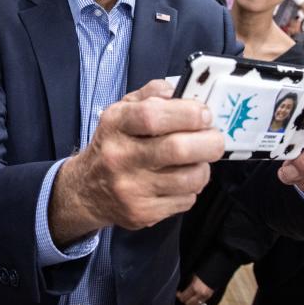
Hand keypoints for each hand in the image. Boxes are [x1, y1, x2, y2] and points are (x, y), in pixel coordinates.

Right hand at [53, 80, 224, 239]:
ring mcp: (131, 188)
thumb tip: (179, 92)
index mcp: (115, 124)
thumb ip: (150, 95)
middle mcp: (120, 156)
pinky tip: (181, 180)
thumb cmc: (114, 144)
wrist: (87, 189)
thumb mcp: (122, 110)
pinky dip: (191, 188)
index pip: (153, 116)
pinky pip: (185, 200)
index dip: (187, 113)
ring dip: (203, 167)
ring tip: (198, 160)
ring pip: (189, 178)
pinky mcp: (142, 213)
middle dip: (209, 142)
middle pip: (177, 149)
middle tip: (215, 139)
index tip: (204, 114)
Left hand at [176, 274, 214, 304]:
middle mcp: (199, 294)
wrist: (214, 271)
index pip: (183, 297)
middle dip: (185, 301)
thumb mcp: (192, 276)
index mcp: (194, 287)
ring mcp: (205, 297)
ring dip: (192, 303)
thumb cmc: (202, 271)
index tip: (178, 293)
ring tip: (189, 298)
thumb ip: (188, 283)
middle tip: (183, 296)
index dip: (179, 296)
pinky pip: (202, 303)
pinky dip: (198, 302)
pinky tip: (196, 298)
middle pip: (188, 304)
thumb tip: (183, 288)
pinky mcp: (209, 297)